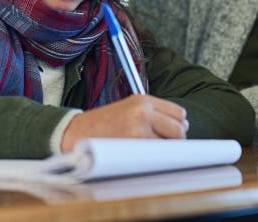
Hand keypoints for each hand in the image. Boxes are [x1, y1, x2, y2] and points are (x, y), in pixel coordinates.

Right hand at [60, 95, 188, 151]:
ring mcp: (139, 128)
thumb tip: (179, 128)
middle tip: (164, 144)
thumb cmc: (103, 123)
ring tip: (149, 149)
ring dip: (164, 149)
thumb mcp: (128, 108)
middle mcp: (143, 112)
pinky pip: (156, 154)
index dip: (179, 125)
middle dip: (175, 139)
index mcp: (143, 100)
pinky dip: (154, 157)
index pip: (179, 112)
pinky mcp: (134, 144)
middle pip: (178, 129)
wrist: (78, 132)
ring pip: (169, 143)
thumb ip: (152, 113)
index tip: (173, 132)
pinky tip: (142, 155)